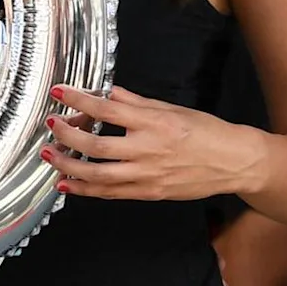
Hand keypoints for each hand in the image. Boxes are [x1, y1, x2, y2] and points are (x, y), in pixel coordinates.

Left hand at [45, 83, 269, 204]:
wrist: (236, 162)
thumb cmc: (208, 133)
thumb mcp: (172, 109)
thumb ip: (136, 103)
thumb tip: (107, 93)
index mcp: (155, 124)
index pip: (107, 110)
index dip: (78, 100)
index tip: (59, 92)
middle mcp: (149, 150)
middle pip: (96, 146)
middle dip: (67, 135)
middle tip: (51, 126)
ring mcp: (148, 175)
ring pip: (98, 175)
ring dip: (68, 165)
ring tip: (50, 156)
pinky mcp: (150, 192)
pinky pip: (111, 193)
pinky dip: (86, 189)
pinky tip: (67, 183)